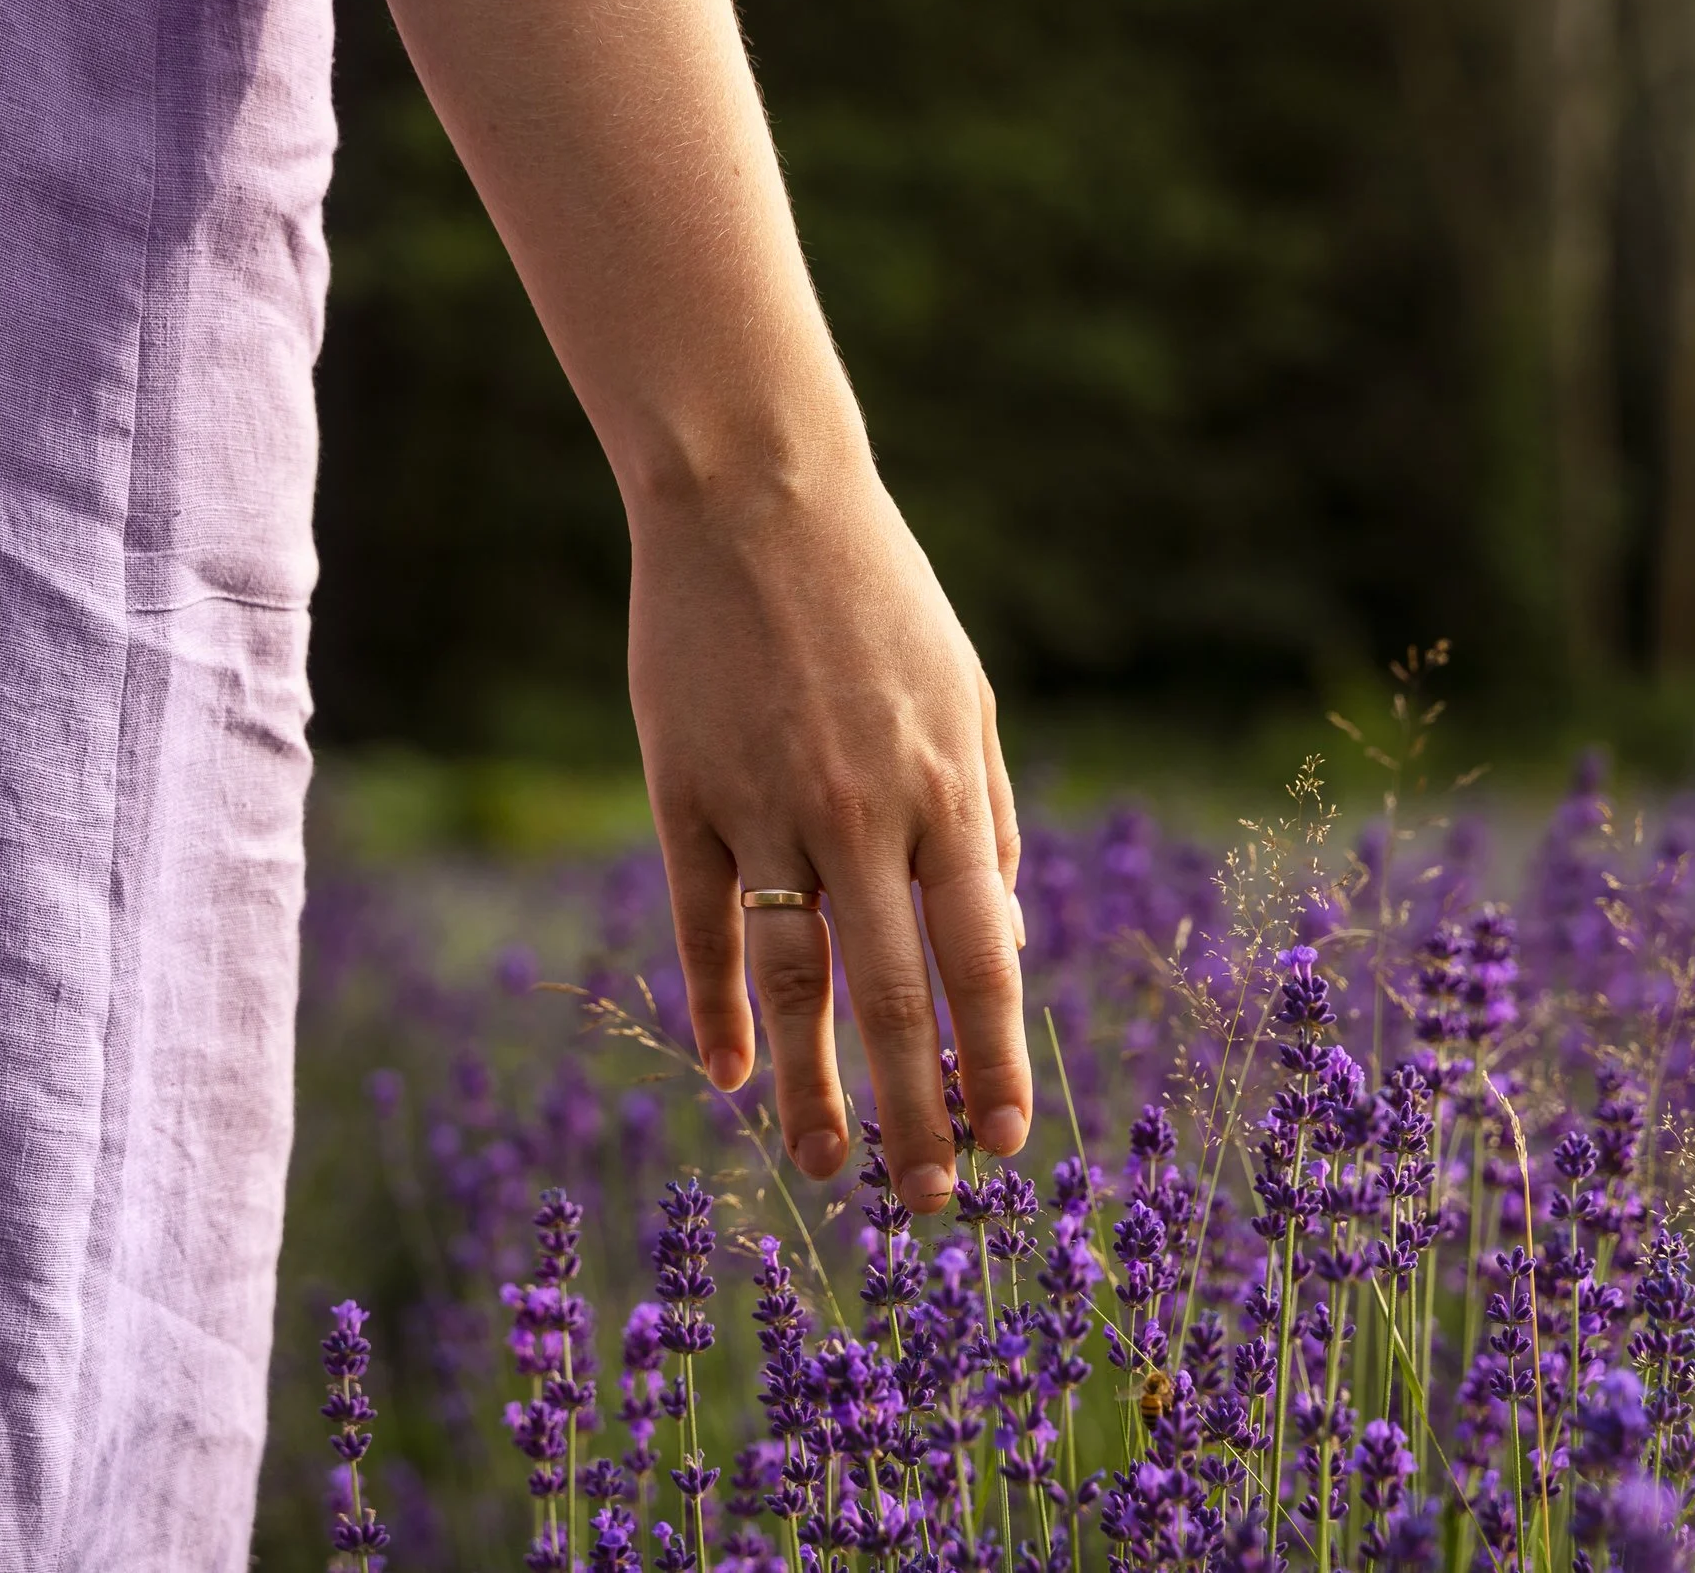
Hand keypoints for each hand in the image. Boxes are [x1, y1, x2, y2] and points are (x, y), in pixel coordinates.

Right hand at [627, 454, 1028, 1213]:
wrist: (755, 493)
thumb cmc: (879, 596)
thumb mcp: (968, 695)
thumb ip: (989, 817)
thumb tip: (1000, 938)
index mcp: (950, 790)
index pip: (983, 963)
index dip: (998, 1064)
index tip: (1010, 1142)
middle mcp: (864, 814)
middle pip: (894, 1000)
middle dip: (916, 1114)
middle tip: (930, 1201)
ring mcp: (767, 805)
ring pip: (793, 983)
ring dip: (811, 1091)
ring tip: (822, 1171)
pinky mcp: (684, 792)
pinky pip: (701, 924)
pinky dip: (713, 1009)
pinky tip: (727, 1076)